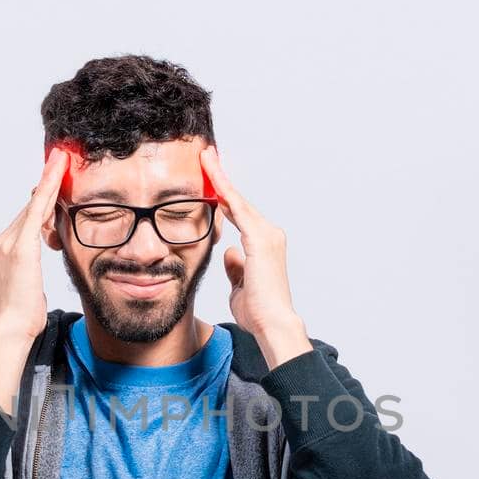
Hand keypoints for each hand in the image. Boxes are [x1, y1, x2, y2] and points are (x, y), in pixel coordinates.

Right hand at [0, 147, 66, 341]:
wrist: (12, 328)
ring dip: (49, 181)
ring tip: (61, 159)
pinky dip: (48, 191)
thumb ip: (35, 263)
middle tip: (61, 157)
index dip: (41, 195)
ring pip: (34, 206)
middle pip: (31, 207)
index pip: (28, 216)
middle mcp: (3, 240)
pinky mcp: (20, 248)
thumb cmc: (23, 313)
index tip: (52, 175)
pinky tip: (58, 174)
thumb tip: (46, 254)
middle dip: (47, 182)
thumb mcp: (31, 283)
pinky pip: (37, 211)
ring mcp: (9, 242)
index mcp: (5, 249)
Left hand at [200, 145, 310, 365]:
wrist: (273, 324)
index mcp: (263, 245)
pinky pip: (237, 208)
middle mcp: (269, 234)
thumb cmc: (258, 312)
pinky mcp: (260, 239)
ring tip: (206, 156)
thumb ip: (236, 267)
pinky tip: (211, 176)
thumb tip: (229, 252)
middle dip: (220, 178)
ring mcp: (267, 234)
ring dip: (220, 177)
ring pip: (237, 200)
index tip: (209, 177)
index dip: (223, 195)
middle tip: (206, 154)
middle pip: (238, 201)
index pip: (239, 214)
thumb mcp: (239, 286)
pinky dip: (223, 191)